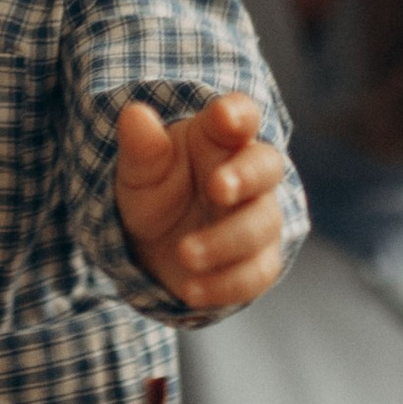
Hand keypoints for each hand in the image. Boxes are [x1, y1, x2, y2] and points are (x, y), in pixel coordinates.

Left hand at [115, 92, 289, 314]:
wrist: (153, 247)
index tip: (224, 115)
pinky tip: (192, 290)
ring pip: (262, 224)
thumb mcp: (139, 172)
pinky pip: (256, 273)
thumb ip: (142, 149)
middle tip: (217, 187)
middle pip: (266, 166)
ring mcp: (259, 217)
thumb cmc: (156, 193)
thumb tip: (135, 115)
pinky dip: (225, 284)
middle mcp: (248, 173)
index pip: (242, 115)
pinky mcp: (258, 261)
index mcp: (220, 138)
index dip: (239, 113)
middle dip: (246, 176)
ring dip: (226, 240)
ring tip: (184, 253)